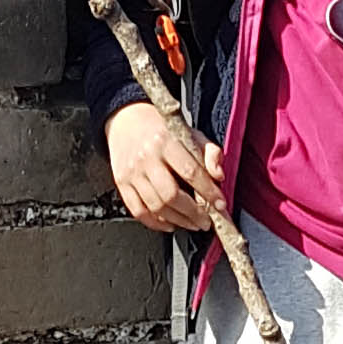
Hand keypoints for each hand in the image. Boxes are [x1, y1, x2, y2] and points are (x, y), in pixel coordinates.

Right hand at [107, 101, 224, 233]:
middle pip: (171, 195)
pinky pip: (138, 211)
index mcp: (166, 141)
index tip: (220, 206)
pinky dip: (156, 223)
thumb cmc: (162, 129)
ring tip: (192, 223)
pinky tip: (170, 223)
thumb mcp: (191, 133)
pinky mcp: (122, 183)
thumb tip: (219, 176)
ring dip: (178, 221)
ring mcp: (132, 172)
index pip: (191, 172)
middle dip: (193, 214)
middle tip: (206, 221)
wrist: (126, 120)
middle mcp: (147, 158)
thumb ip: (210, 153)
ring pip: (156, 207)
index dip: (209, 192)